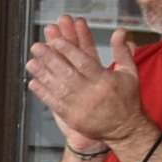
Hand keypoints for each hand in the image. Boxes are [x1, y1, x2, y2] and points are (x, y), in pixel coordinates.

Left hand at [22, 15, 140, 150]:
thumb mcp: (130, 73)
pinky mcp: (73, 118)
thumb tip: (120, 31)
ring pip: (59, 88)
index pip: (85, 62)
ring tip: (31, 62)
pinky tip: (33, 82)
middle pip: (68, 73)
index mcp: (106, 81)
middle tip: (37, 47)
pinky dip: (43, 93)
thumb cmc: (127, 99)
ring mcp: (81, 107)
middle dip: (50, 59)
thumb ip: (122, 51)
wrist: (125, 130)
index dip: (69, 50)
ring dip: (43, 74)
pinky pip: (55, 104)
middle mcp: (92, 94)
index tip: (56, 41)